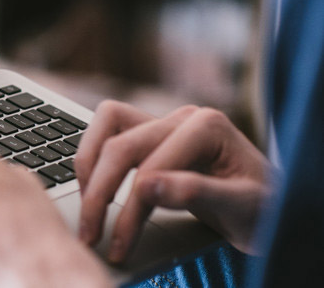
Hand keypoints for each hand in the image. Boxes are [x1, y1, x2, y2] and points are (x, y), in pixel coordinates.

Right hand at [75, 101, 271, 261]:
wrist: (272, 207)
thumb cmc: (266, 207)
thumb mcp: (241, 206)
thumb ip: (195, 192)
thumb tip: (143, 187)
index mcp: (206, 125)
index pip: (149, 166)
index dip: (129, 208)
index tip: (118, 243)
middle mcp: (182, 116)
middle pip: (119, 144)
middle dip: (98, 192)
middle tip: (90, 234)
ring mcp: (166, 123)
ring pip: (106, 125)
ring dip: (89, 166)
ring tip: (87, 206)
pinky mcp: (154, 136)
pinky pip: (111, 134)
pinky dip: (96, 159)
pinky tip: (96, 190)